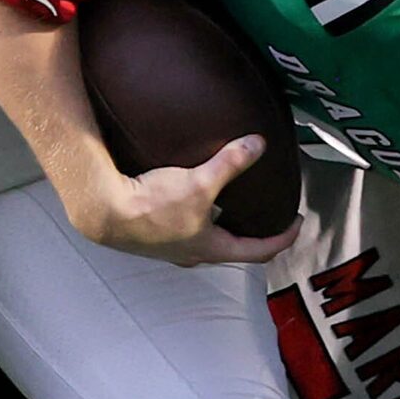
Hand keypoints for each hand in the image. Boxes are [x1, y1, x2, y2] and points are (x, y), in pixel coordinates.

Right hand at [68, 135, 300, 266]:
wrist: (103, 212)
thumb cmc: (151, 206)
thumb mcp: (198, 182)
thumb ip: (230, 163)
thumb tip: (258, 143)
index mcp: (211, 248)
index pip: (259, 250)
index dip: (283, 237)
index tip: (296, 222)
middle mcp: (193, 254)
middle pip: (232, 248)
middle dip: (252, 233)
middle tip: (264, 214)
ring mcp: (170, 250)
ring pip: (206, 241)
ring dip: (222, 227)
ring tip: (229, 205)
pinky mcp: (151, 239)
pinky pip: (183, 232)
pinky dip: (196, 221)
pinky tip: (189, 202)